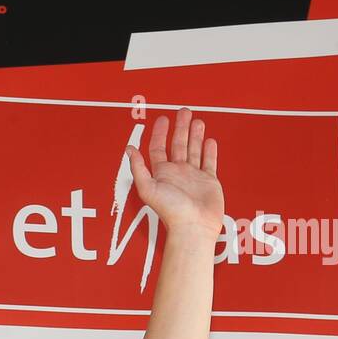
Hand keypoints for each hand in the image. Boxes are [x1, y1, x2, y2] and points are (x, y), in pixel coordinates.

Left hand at [125, 107, 222, 238]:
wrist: (193, 227)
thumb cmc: (171, 212)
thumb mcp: (148, 188)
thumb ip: (138, 168)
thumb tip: (128, 149)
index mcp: (161, 174)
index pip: (158, 148)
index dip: (159, 133)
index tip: (163, 119)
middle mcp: (177, 173)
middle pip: (178, 144)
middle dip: (180, 127)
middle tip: (184, 111)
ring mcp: (193, 177)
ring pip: (194, 150)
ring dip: (195, 135)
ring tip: (197, 121)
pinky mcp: (209, 181)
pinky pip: (209, 162)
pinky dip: (209, 151)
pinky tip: (209, 140)